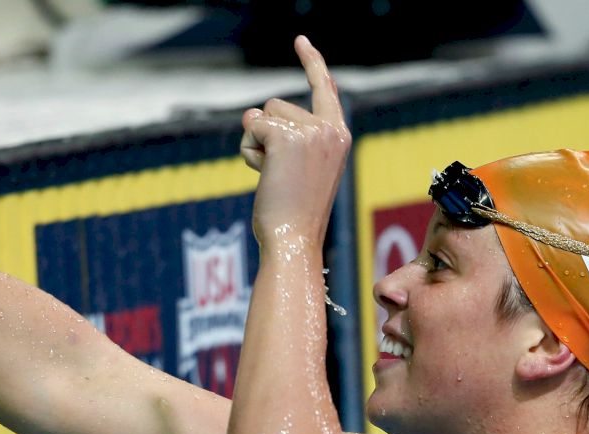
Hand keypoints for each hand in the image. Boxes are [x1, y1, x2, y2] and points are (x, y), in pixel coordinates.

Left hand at [240, 36, 349, 245]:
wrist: (294, 238)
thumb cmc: (295, 215)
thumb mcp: (304, 172)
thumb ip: (294, 140)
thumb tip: (254, 116)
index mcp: (339, 135)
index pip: (324, 88)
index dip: (311, 62)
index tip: (300, 40)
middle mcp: (330, 128)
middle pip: (277, 104)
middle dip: (266, 135)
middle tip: (280, 175)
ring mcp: (310, 131)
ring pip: (261, 114)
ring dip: (256, 144)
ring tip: (273, 177)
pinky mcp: (286, 137)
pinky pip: (251, 127)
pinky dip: (249, 150)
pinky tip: (263, 174)